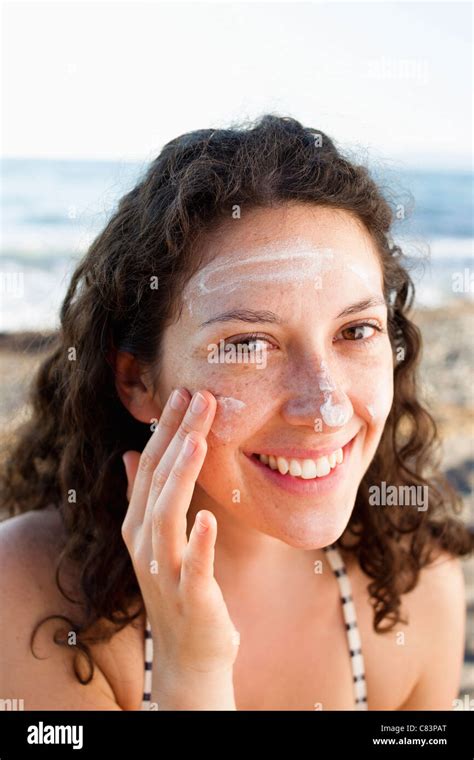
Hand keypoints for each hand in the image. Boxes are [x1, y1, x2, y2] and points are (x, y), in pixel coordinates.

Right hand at [121, 388, 238, 707]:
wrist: (190, 653)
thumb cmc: (180, 588)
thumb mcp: (159, 537)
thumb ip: (145, 496)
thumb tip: (132, 453)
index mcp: (139, 524)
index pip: (151, 466)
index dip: (166, 429)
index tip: (184, 393)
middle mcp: (144, 543)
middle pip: (158, 481)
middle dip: (177, 437)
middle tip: (198, 396)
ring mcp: (164, 571)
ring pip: (167, 516)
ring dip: (181, 476)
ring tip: (198, 439)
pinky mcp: (190, 597)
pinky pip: (192, 567)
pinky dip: (198, 542)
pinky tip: (207, 517)